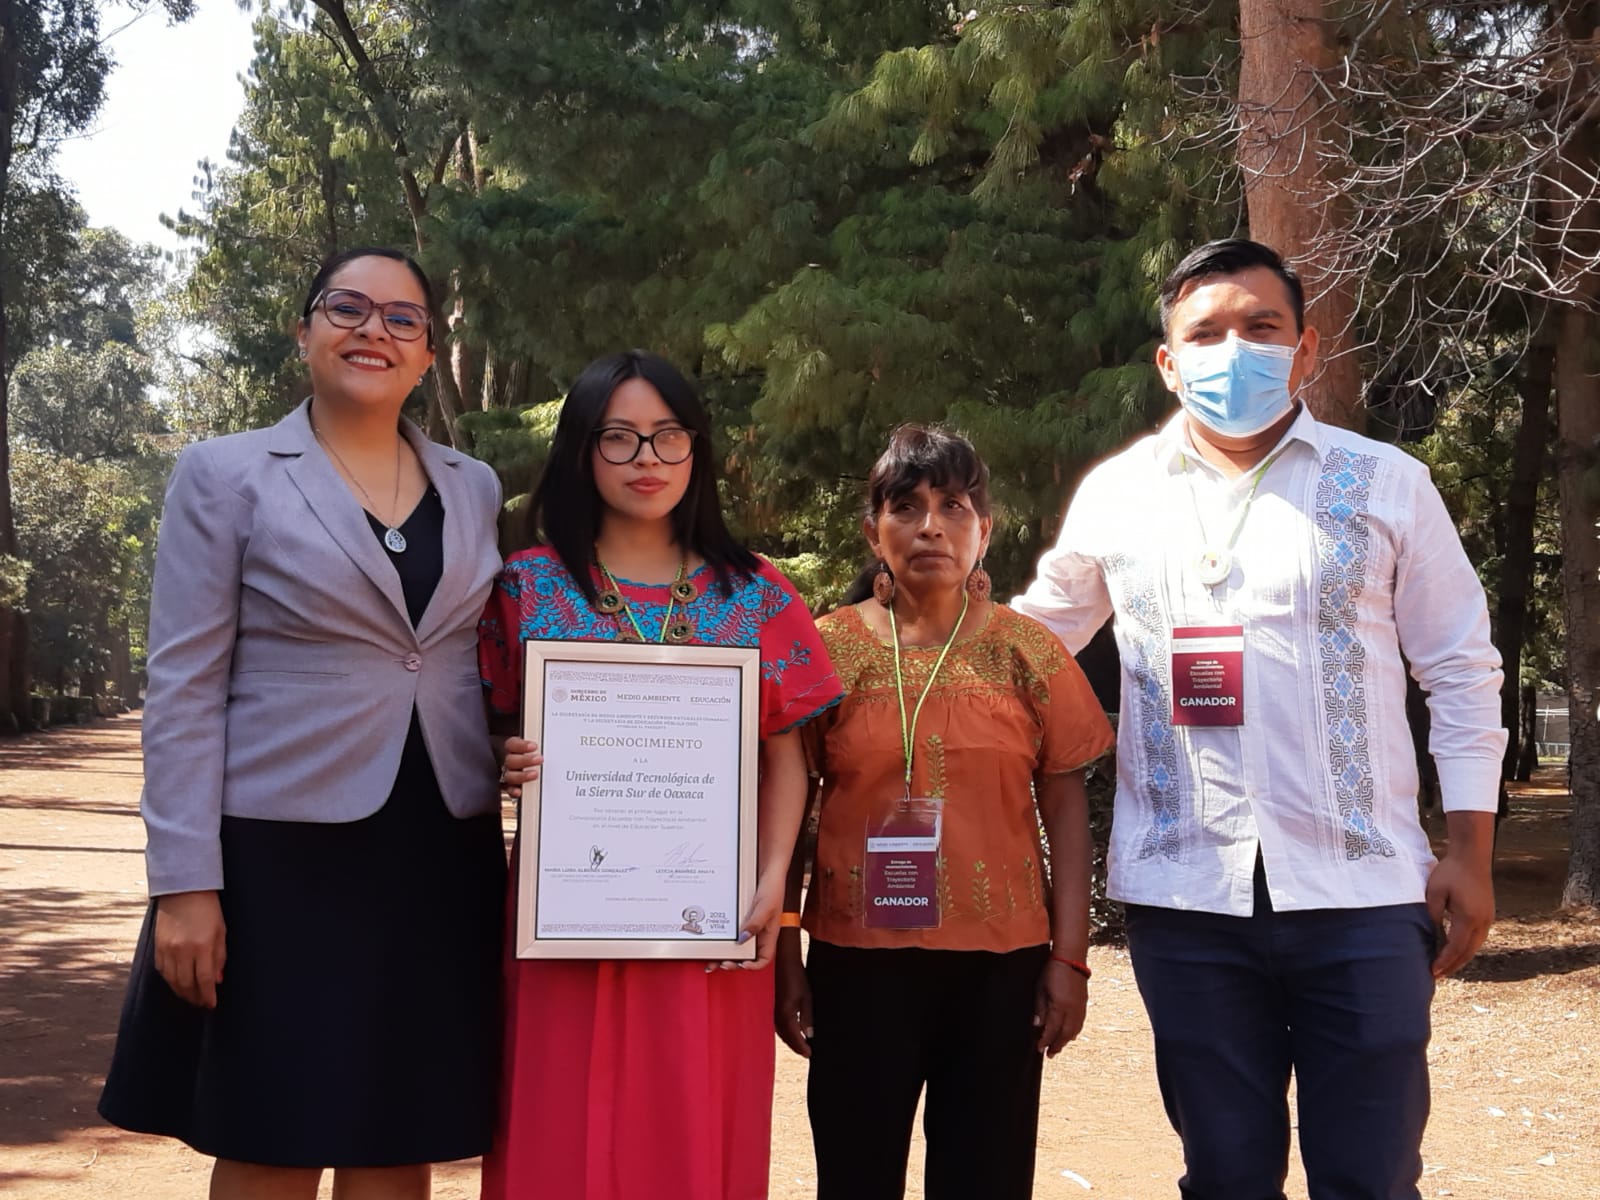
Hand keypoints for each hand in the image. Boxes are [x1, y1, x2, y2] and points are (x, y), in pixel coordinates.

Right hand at [153, 890, 226, 1008]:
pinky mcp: (157, 946)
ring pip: (172, 981)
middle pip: (186, 984)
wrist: (183, 890)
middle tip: (201, 1004)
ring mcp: (167, 949)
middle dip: (194, 997)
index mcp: (202, 946)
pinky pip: (162, 971)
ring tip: (190, 997)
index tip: (211, 1005)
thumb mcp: (221, 931)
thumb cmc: (208, 909)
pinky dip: (169, 980)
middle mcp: (183, 950)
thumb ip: (220, 957)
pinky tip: (176, 983)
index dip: (208, 995)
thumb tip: (218, 980)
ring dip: (181, 992)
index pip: (205, 980)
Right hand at [499, 736, 542, 798]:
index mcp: (511, 749)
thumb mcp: (533, 748)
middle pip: (511, 760)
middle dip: (525, 760)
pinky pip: (507, 790)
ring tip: (535, 774)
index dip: (522, 746)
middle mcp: (508, 762)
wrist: (523, 770)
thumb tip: (551, 743)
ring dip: (522, 775)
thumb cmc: (531, 757)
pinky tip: (519, 791)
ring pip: (509, 776)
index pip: (512, 744)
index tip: (534, 747)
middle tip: (539, 759)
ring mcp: (507, 775)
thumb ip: (537, 745)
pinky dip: (512, 791)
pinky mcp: (507, 788)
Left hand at [711, 869, 783, 971]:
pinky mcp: (741, 918)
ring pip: (736, 946)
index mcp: (769, 934)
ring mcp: (748, 926)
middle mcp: (758, 933)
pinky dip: (723, 938)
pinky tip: (713, 939)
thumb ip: (756, 923)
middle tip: (720, 964)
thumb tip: (742, 940)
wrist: (767, 869)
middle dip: (733, 963)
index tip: (741, 965)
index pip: (764, 958)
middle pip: (746, 956)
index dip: (753, 966)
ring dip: (724, 954)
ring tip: (712, 959)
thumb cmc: (773, 887)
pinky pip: (731, 932)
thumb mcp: (766, 906)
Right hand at [774, 928, 812, 1057]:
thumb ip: (807, 1017)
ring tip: (800, 1044)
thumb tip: (809, 1035)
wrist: (781, 962)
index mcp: (786, 1014)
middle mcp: (776, 1015)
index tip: (810, 1054)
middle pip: (786, 1037)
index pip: (795, 1037)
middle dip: (796, 1046)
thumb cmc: (796, 977)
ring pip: (780, 1032)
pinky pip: (776, 1024)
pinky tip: (790, 1031)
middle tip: (806, 1052)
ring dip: (789, 1039)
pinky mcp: (768, 1006)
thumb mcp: (807, 996)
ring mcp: (770, 1011)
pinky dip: (784, 1031)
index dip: (802, 1047)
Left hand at [1034, 959, 1086, 1055]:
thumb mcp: (1040, 989)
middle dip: (1057, 1045)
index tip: (1039, 1049)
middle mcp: (1073, 1009)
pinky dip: (1074, 1031)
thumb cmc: (1052, 970)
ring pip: (1074, 1030)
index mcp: (1060, 1005)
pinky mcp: (1084, 1003)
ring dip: (1066, 1040)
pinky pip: (1080, 1023)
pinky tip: (1070, 1034)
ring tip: (1058, 1047)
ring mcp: (1080, 1007)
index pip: (1052, 1029)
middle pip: (1065, 1034)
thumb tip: (1038, 1025)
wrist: (1071, 957)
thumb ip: (1040, 1008)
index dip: (1045, 1041)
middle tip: (1049, 1055)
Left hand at [1426, 853, 1494, 976]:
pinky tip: (1456, 951)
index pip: (1455, 947)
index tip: (1432, 971)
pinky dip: (1466, 948)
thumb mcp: (1435, 892)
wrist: (1472, 857)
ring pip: (1474, 947)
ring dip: (1460, 959)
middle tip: (1436, 975)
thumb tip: (1429, 935)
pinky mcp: (1488, 915)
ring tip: (1445, 967)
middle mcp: (1482, 922)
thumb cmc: (1450, 872)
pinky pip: (1478, 938)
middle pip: (1467, 952)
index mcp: (1468, 918)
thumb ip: (1432, 914)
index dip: (1444, 962)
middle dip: (1452, 966)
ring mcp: (1488, 919)